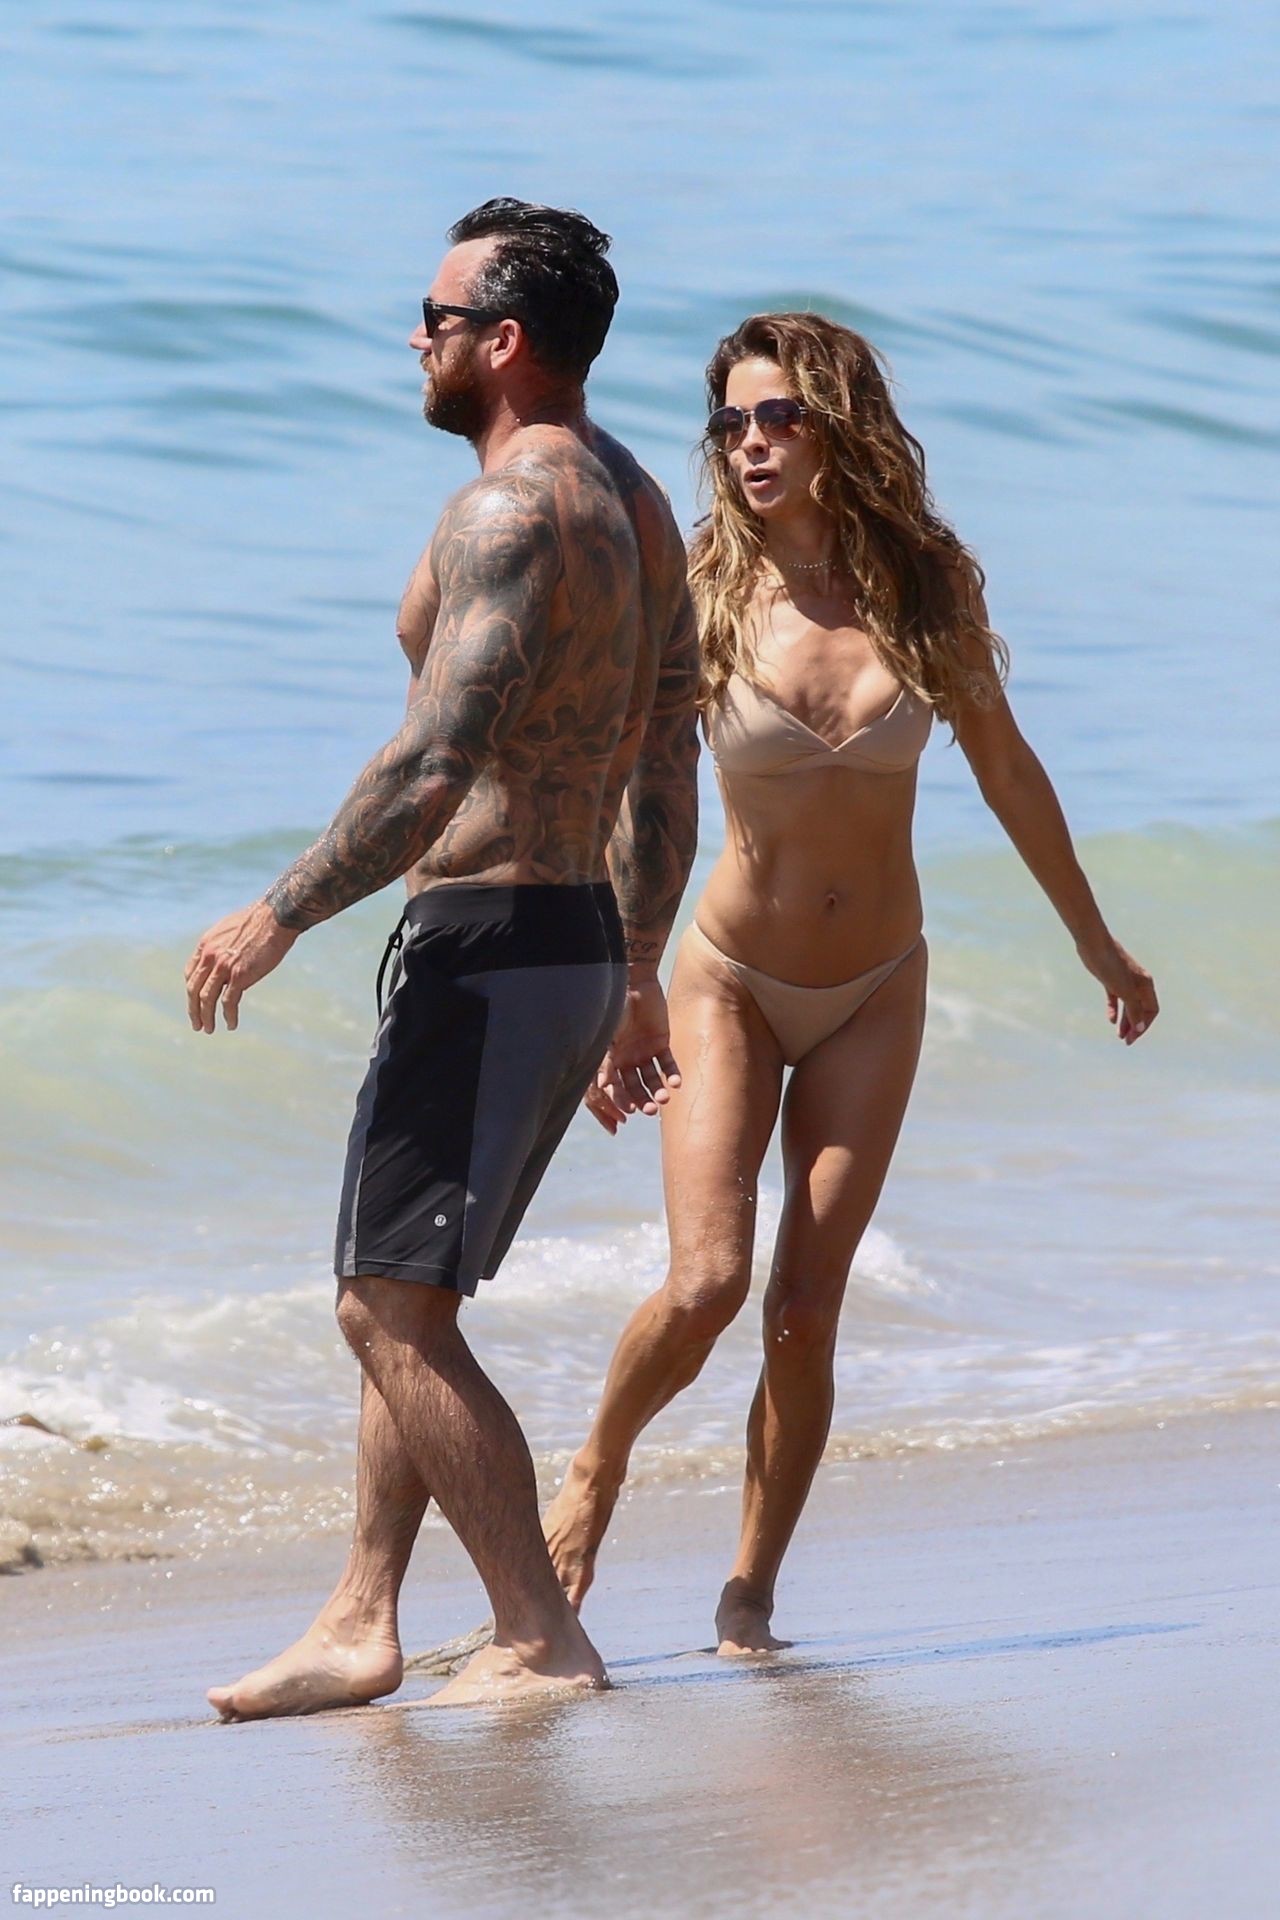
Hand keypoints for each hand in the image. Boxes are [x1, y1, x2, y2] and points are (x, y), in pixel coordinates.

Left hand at [185, 900, 298, 1033]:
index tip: (196, 1000)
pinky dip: (228, 1016)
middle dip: (193, 1009)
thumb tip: (227, 957)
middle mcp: (210, 957)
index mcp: (206, 945)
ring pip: (207, 999)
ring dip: (206, 1017)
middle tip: (196, 1024)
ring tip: (208, 1029)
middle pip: (194, 989)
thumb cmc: (259, 921)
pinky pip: (228, 1002)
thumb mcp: (231, 930)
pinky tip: (231, 1024)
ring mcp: (223, 967)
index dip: (192, 990)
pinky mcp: (239, 976)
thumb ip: (223, 946)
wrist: (275, 917)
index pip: (190, 973)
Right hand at [583, 978, 680, 1128]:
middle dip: (643, 1099)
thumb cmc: (615, 1008)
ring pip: (652, 1078)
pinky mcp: (661, 1044)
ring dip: (658, 1089)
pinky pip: (667, 1063)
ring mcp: (644, 1052)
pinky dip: (672, 1074)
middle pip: (635, 1087)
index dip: (621, 1099)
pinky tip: (676, 1083)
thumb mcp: (608, 1036)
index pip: (615, 1087)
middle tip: (652, 1110)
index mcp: (610, 1060)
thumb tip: (603, 1085)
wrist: (635, 983)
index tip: (629, 1111)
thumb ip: (605, 1060)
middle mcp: (627, 1060)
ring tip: (665, 1098)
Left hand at [1076, 932, 1157, 1044]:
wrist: (1094, 944)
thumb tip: (1140, 1028)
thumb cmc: (1110, 965)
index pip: (1151, 1011)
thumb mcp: (1123, 990)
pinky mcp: (1110, 979)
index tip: (1132, 1037)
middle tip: (1125, 1041)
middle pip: (1140, 1009)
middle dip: (1135, 1026)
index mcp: (1146, 985)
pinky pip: (1116, 998)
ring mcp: (1124, 981)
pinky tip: (1110, 1019)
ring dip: (1125, 1020)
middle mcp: (1138, 983)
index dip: (1143, 1026)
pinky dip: (1115, 1009)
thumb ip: (1133, 1009)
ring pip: (1128, 1005)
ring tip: (1119, 1035)